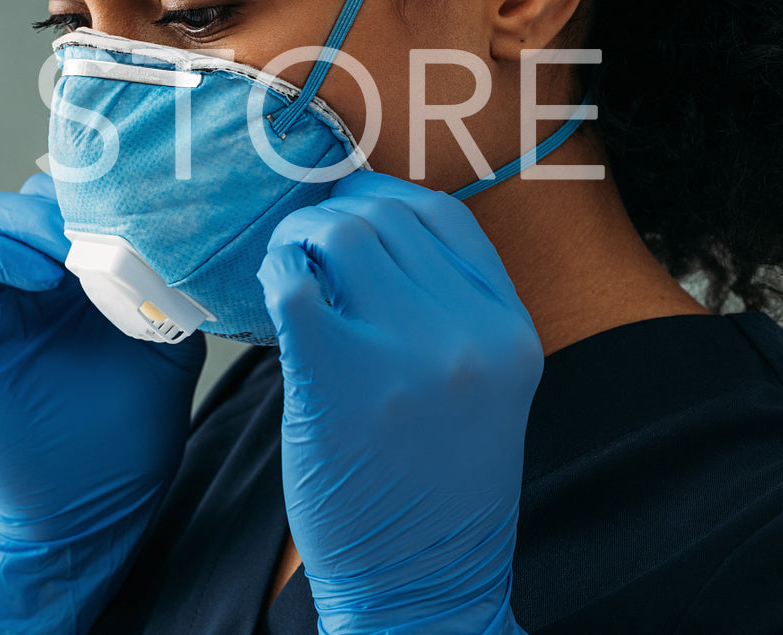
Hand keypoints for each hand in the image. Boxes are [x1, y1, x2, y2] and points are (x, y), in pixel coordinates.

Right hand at [0, 172, 205, 631]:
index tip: (138, 204)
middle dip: (68, 200)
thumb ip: (168, 284)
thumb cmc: (131, 432)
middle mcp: (30, 278)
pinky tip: (43, 278)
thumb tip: (188, 230)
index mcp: (76, 274)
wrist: (91, 506)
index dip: (98, 191)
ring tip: (74, 251)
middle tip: (105, 228)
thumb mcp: (168, 343)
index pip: (72, 199)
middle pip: (30, 195)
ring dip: (32, 219)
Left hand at [257, 170, 540, 634]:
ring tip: (287, 269)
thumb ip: (444, 309)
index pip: (444, 215)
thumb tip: (364, 228)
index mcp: (509, 328)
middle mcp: (468, 332)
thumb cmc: (437, 486)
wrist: (423, 582)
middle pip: (384, 215)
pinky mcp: (338, 375)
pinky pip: (292, 281)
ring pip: (339, 233)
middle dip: (332, 216)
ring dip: (298, 238)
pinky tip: (273, 296)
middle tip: (304, 244)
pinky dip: (274, 273)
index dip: (384, 199)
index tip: (349, 212)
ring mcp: (404, 352)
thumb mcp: (480, 386)